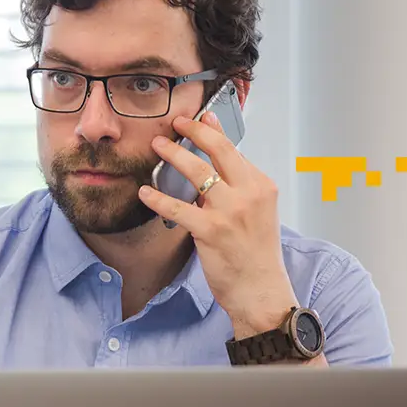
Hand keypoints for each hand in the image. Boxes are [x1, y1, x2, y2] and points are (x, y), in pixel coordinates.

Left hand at [138, 110, 297, 337]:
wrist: (261, 290)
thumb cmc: (256, 256)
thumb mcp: (257, 214)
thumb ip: (238, 190)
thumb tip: (213, 170)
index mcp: (261, 186)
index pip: (234, 150)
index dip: (214, 130)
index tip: (201, 116)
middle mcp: (249, 194)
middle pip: (218, 150)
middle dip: (195, 130)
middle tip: (176, 122)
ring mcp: (230, 211)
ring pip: (197, 172)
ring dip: (174, 155)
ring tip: (158, 145)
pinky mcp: (211, 231)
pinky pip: (178, 208)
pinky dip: (158, 197)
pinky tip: (145, 192)